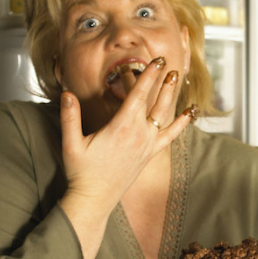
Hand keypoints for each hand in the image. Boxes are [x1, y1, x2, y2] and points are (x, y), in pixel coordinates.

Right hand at [59, 60, 192, 215]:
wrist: (96, 198)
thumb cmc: (82, 172)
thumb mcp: (71, 143)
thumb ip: (69, 117)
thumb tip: (67, 94)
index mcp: (122, 128)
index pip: (139, 95)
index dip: (148, 76)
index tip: (155, 60)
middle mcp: (139, 135)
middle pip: (155, 101)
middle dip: (162, 80)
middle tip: (168, 62)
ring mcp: (147, 145)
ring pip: (164, 115)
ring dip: (171, 95)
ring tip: (177, 77)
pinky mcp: (150, 154)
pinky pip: (171, 135)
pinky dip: (181, 123)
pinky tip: (190, 113)